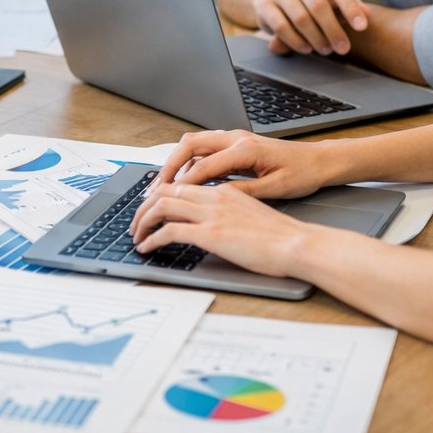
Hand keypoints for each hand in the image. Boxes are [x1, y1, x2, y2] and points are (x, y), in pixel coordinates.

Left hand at [131, 182, 308, 276]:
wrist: (298, 243)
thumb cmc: (282, 235)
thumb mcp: (251, 214)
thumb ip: (229, 211)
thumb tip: (213, 223)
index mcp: (224, 190)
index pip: (182, 184)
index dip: (160, 194)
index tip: (149, 208)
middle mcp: (214, 196)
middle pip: (165, 191)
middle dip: (143, 207)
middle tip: (135, 223)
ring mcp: (211, 213)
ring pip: (161, 206)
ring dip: (142, 221)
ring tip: (135, 236)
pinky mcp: (210, 233)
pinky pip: (169, 231)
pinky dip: (152, 238)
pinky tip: (147, 247)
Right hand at [145, 129, 341, 203]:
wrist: (320, 160)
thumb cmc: (303, 174)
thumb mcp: (276, 189)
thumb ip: (243, 192)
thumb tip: (216, 198)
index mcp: (245, 149)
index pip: (204, 166)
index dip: (183, 183)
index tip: (166, 198)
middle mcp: (236, 138)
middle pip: (190, 145)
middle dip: (169, 165)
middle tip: (156, 187)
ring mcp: (235, 138)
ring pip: (194, 143)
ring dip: (177, 161)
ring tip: (164, 184)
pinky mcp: (236, 143)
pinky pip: (205, 148)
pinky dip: (190, 161)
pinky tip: (187, 179)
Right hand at [251, 0, 368, 55]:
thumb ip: (349, 5)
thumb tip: (368, 13)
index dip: (351, 9)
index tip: (362, 27)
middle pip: (318, 6)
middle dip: (333, 30)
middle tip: (343, 48)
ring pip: (301, 18)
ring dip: (316, 38)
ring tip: (326, 50)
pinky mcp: (264, 5)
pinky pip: (282, 27)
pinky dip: (297, 41)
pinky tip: (307, 49)